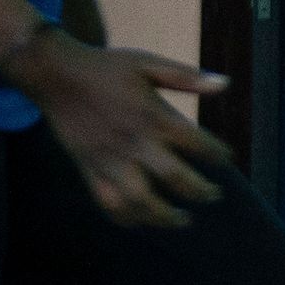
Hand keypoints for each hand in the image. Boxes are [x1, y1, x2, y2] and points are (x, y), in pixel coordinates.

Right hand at [9, 32, 231, 227]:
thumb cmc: (106, 67)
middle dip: (201, 192)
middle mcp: (134, 142)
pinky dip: (126, 218)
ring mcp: (110, 160)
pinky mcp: (89, 169)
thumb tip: (227, 84)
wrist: (56, 75)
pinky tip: (142, 221)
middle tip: (215, 196)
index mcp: (153, 116)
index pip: (197, 144)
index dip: (218, 155)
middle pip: (175, 178)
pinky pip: (107, 202)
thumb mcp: (148, 63)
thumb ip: (187, 77)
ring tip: (184, 220)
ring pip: (141, 201)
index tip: (227, 160)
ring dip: (166, 216)